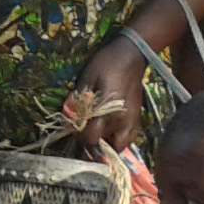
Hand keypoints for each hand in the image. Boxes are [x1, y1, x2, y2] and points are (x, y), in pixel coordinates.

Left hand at [70, 34, 146, 151]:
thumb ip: (77, 101)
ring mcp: (131, 122)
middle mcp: (120, 121)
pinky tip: (112, 133)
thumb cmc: (106, 64)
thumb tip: (66, 119)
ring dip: (107, 145)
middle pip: (103, 146)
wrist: (131, 55)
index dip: (79, 138)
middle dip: (91, 144)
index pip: (90, 138)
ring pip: (119, 147)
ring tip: (98, 136)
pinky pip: (130, 140)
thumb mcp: (87, 78)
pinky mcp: (137, 119)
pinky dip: (120, 141)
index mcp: (106, 111)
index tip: (74, 131)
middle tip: (84, 134)